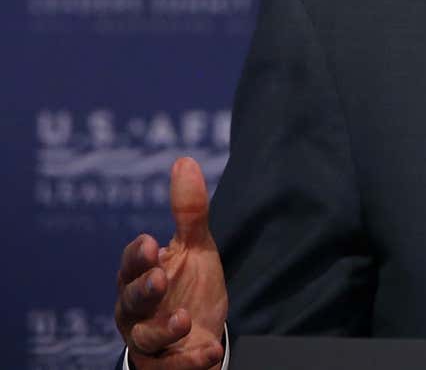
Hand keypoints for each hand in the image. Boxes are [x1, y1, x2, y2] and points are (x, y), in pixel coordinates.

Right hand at [114, 157, 228, 369]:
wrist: (199, 335)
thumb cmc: (188, 287)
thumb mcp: (194, 248)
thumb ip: (189, 212)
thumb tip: (185, 160)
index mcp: (140, 278)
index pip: (132, 265)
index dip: (138, 256)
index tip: (151, 242)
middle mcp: (136, 311)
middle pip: (131, 301)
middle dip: (143, 290)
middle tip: (160, 278)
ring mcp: (148, 340)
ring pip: (144, 338)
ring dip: (163, 328)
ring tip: (184, 318)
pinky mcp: (164, 365)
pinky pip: (171, 367)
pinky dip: (189, 361)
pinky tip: (210, 351)